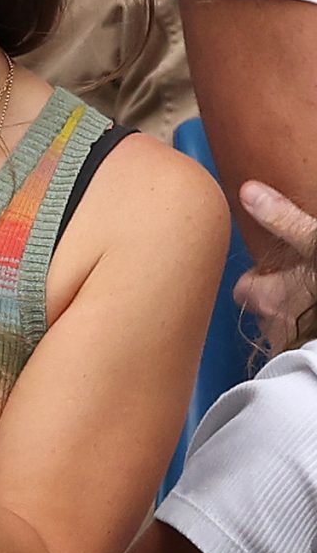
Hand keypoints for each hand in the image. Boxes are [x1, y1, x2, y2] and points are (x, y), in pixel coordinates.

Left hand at [235, 179, 316, 350]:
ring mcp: (294, 347)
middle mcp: (273, 326)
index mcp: (269, 296)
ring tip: (310, 309)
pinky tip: (314, 334)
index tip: (272, 273)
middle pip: (262, 313)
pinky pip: (301, 353)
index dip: (256, 280)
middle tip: (299, 290)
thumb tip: (249, 191)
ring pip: (283, 335)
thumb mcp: (315, 241)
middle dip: (276, 304)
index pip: (243, 290)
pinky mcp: (309, 360)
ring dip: (293, 324)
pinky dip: (307, 344)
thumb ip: (283, 219)